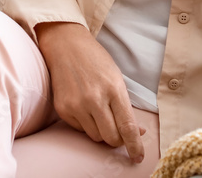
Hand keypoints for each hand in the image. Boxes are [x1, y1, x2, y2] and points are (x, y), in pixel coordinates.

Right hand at [35, 22, 146, 162]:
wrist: (67, 46)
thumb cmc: (96, 60)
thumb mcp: (117, 79)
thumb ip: (126, 107)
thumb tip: (138, 132)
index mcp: (114, 89)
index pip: (127, 126)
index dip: (134, 145)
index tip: (138, 156)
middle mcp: (95, 99)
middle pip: (111, 138)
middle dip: (118, 140)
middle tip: (119, 133)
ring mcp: (77, 105)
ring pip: (95, 136)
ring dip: (102, 131)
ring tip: (100, 113)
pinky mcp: (63, 109)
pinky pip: (80, 129)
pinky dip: (86, 124)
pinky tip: (85, 107)